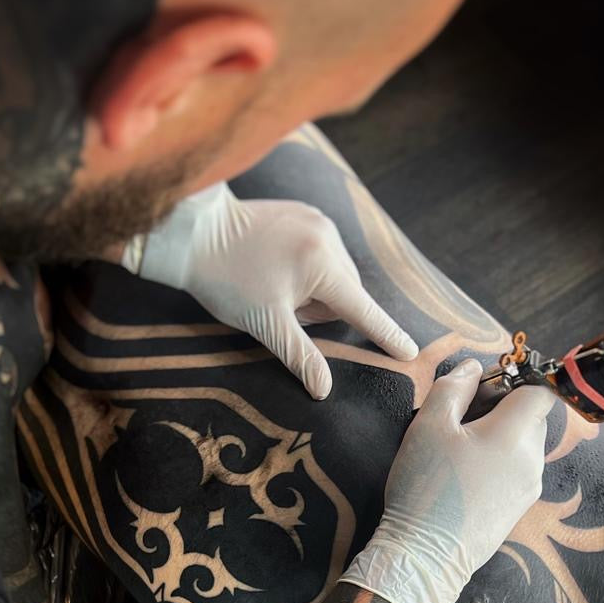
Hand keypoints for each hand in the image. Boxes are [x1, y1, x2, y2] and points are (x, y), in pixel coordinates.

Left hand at [121, 183, 416, 397]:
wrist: (192, 230)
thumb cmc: (225, 279)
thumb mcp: (265, 324)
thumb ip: (301, 356)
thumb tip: (325, 391)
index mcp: (322, 265)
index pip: (364, 311)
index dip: (386, 336)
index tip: (411, 352)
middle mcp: (328, 237)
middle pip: (346, 293)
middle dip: (322, 310)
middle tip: (281, 308)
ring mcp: (317, 220)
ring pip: (333, 273)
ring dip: (315, 289)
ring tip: (273, 286)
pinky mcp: (304, 212)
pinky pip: (321, 251)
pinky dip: (308, 268)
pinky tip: (275, 268)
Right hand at [341, 358, 553, 602]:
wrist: (425, 557)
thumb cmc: (426, 487)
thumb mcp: (428, 426)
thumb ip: (452, 388)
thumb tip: (471, 367)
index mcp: (516, 434)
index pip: (540, 391)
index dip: (516, 380)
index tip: (485, 387)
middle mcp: (532, 460)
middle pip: (531, 419)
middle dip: (502, 410)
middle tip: (461, 418)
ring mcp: (528, 489)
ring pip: (523, 448)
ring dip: (498, 439)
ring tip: (458, 451)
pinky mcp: (518, 512)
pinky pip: (516, 474)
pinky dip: (497, 466)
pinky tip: (463, 478)